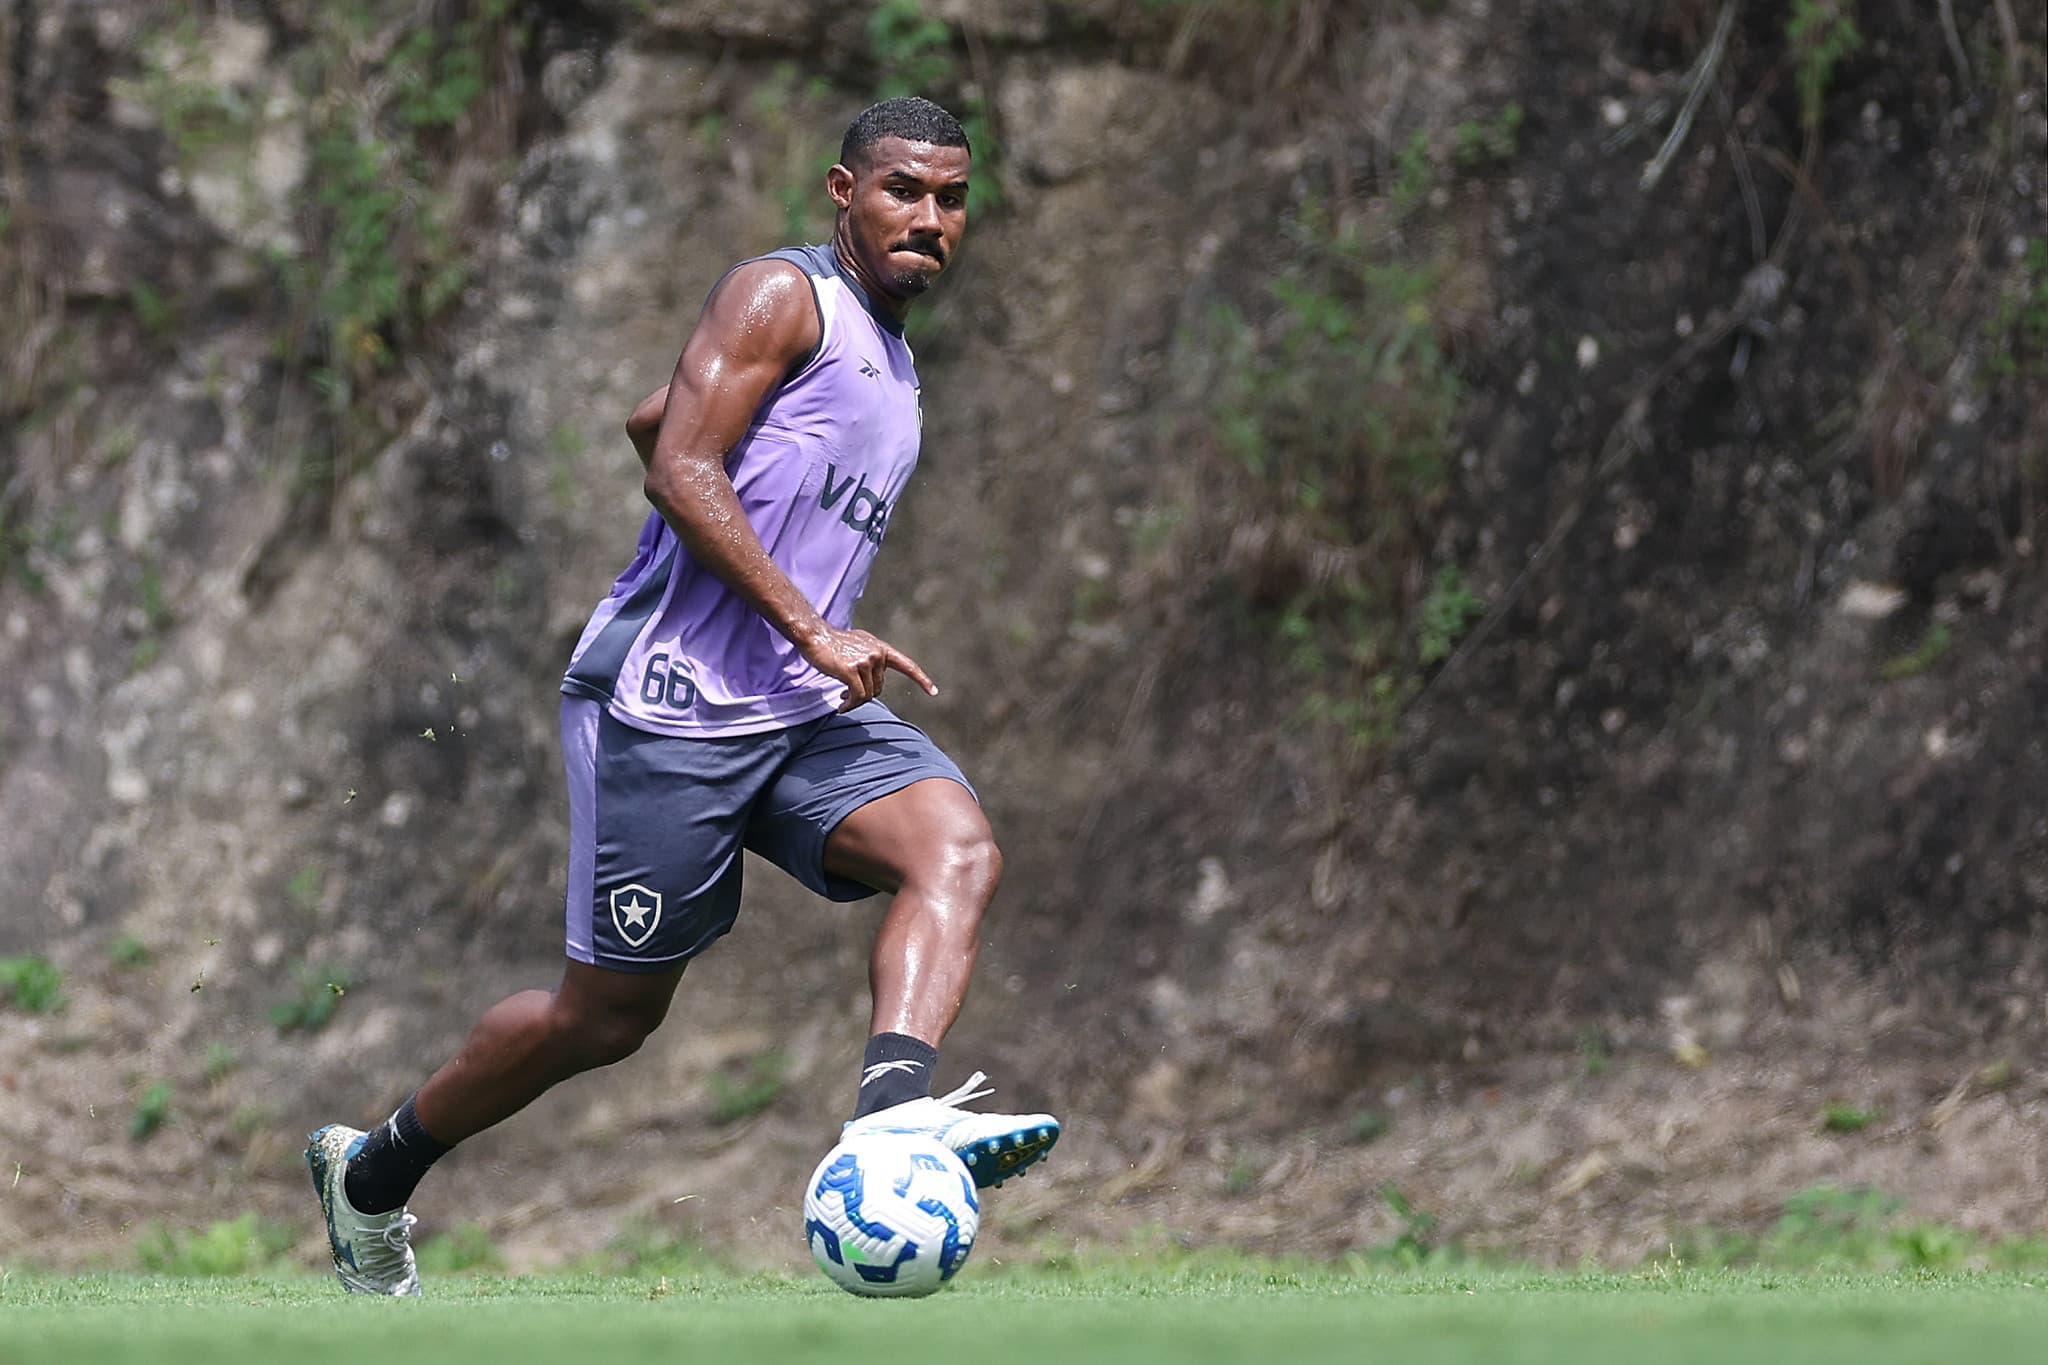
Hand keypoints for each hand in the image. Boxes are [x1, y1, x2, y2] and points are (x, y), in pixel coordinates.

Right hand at [801, 626, 937, 711]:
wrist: (815, 635)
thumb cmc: (834, 643)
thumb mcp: (859, 645)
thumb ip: (872, 656)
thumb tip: (877, 672)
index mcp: (882, 648)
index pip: (907, 665)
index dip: (921, 679)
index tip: (934, 692)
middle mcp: (877, 654)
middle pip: (879, 688)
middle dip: (865, 695)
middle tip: (848, 696)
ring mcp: (866, 661)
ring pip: (868, 694)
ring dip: (854, 701)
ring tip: (843, 699)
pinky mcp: (852, 670)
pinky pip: (857, 696)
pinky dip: (850, 705)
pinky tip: (841, 706)